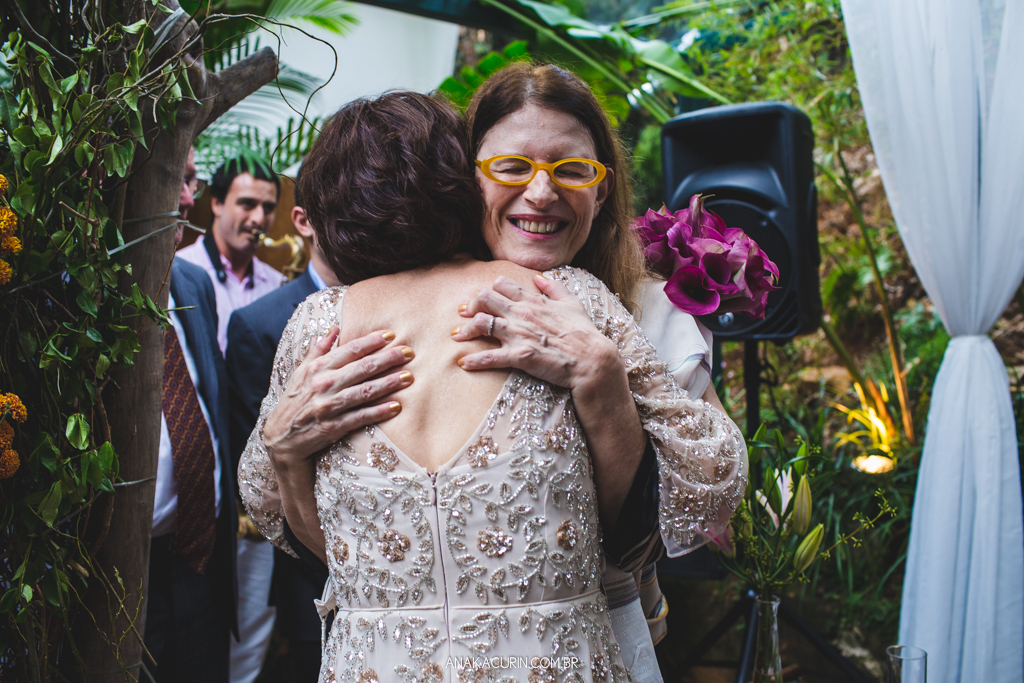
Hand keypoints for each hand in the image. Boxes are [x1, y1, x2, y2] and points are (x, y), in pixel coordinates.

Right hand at [263, 328, 414, 468]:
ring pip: (364, 392)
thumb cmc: (295, 401)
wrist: (281, 438)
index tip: (390, 334)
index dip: (371, 341)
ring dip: (388, 384)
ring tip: (408, 377)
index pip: (349, 350)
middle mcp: (323, 385)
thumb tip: (335, 329)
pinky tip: (396, 406)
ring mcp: (329, 406)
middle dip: (387, 358)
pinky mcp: (333, 427)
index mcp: (317, 369)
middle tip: (409, 352)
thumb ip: (318, 351)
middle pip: (362, 368)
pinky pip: (361, 417)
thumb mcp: (301, 373)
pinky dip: (379, 412)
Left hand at [451, 274, 617, 391]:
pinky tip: (463, 363)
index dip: (489, 290)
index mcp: (533, 300)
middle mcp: (522, 313)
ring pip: (481, 323)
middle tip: (463, 314)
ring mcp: (519, 334)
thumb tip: (540, 277)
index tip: (481, 299)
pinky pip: (490, 356)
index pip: (502, 285)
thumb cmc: (584, 333)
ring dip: (465, 329)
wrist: (592, 359)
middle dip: (471, 305)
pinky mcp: (519, 356)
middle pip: (484, 299)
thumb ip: (555, 287)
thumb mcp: (572, 303)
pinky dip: (474, 360)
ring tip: (456, 336)